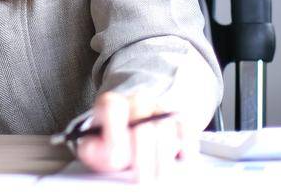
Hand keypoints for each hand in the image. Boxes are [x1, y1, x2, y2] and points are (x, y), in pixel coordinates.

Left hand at [74, 88, 195, 181]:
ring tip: (158, 176)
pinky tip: (184, 161)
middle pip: (143, 124)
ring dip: (163, 158)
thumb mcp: (92, 147)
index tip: (118, 159)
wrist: (128, 132)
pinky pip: (188, 127)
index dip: (115, 133)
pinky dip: (188, 146)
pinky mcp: (178, 118)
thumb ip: (92, 149)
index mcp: (110, 104)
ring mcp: (159, 108)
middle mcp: (136, 101)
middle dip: (143, 158)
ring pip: (166, 127)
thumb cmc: (109, 143)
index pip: (113, 107)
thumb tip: (102, 151)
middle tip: (143, 180)